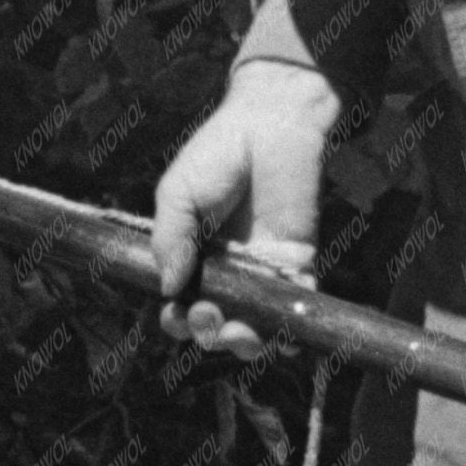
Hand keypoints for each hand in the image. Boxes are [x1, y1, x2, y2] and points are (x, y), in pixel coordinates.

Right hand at [150, 64, 332, 356]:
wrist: (269, 124)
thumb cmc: (217, 154)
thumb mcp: (177, 194)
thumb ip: (170, 239)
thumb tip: (168, 289)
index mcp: (192, 258)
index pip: (181, 305)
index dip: (176, 321)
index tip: (175, 315)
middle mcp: (226, 272)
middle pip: (216, 323)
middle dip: (207, 332)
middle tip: (207, 314)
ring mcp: (262, 271)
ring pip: (254, 324)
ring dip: (244, 341)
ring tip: (238, 332)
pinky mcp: (297, 262)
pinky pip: (295, 306)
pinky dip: (291, 329)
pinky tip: (284, 340)